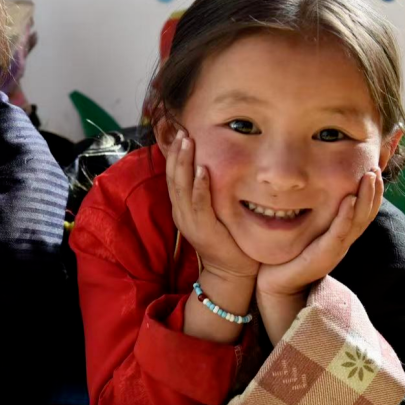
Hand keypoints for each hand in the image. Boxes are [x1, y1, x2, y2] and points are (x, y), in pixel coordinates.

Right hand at [165, 131, 257, 283]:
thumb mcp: (214, 212)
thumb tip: (214, 166)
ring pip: (181, 187)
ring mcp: (190, 221)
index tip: (180, 134)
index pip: (173, 176)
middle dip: (177, 153)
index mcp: (182, 208)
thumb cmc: (228, 240)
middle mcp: (181, 213)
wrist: (231, 273)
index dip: (175, 155)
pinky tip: (201, 170)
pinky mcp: (203, 229)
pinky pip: (198, 204)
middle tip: (182, 131)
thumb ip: (209, 193)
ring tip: (187, 142)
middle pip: (173, 177)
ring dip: (184, 163)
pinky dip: (199, 187)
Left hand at [257, 167, 382, 300]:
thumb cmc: (289, 254)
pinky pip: (339, 233)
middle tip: (377, 168)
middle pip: (367, 213)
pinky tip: (350, 199)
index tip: (374, 168)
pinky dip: (346, 215)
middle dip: (374, 190)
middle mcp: (343, 240)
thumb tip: (313, 185)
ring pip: (359, 220)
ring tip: (370, 177)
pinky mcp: (324, 255)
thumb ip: (315, 212)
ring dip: (366, 197)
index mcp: (341, 233)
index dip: (372, 191)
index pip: (363, 209)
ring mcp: (336, 248)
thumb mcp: (307, 229)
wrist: (276, 284)